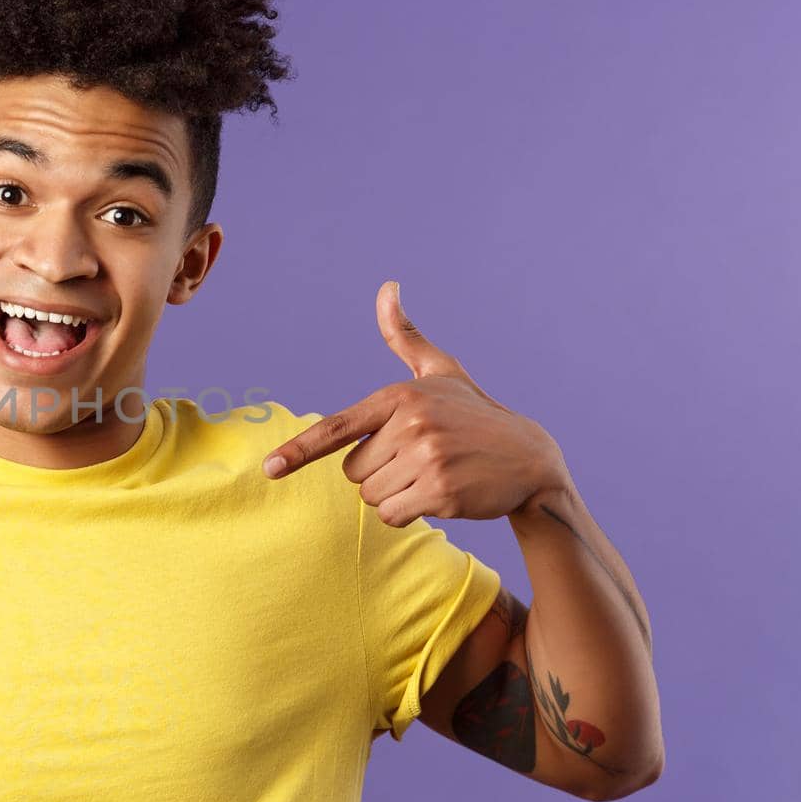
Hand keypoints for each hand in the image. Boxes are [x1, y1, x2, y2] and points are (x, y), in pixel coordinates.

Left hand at [261, 281, 566, 526]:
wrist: (531, 459)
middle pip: (353, 471)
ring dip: (395, 494)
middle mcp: (411, 425)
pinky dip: (410, 513)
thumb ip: (404, 336)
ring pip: (371, 496)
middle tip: (420, 458)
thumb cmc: (473, 414)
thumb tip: (387, 286)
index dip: (300, 450)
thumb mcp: (439, 371)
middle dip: (379, 471)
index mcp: (399, 397)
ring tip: (432, 474)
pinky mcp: (441, 492)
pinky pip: (393, 516)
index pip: (338, 427)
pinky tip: (441, 494)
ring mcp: (427, 459)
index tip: (269, 468)